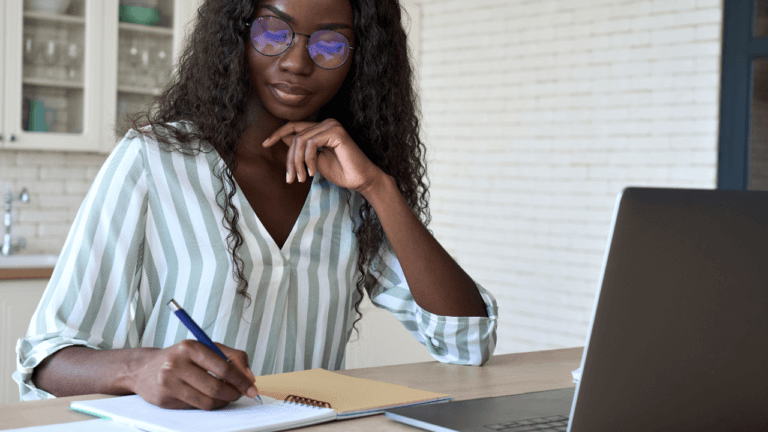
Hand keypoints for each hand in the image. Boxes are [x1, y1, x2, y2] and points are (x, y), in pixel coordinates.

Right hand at [130, 340, 257, 409]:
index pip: (224, 368)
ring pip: (206, 402)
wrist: (143, 369)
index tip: (252, 388)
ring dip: (222, 402)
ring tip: (226, 396)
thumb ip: (232, 357)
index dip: (241, 380)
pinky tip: (209, 398)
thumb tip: (249, 377)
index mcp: (190, 347)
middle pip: (216, 388)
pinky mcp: (164, 400)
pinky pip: (195, 408)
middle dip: (234, 394)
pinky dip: (207, 405)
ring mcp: (168, 383)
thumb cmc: (181, 357)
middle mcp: (176, 364)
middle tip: (240, 394)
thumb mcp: (205, 348)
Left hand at [262, 119, 384, 191]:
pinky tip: (313, 173)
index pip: (294, 126)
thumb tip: (283, 138)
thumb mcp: (314, 160)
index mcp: (321, 128)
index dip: (277, 134)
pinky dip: (308, 160)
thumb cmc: (341, 172)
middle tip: (291, 178)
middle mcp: (326, 122)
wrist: (360, 180)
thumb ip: (301, 149)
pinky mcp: (336, 132)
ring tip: (302, 178)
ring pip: (300, 140)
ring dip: (297, 162)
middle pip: (295, 136)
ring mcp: (331, 125)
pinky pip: (311, 144)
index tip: (264, 144)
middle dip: (289, 159)